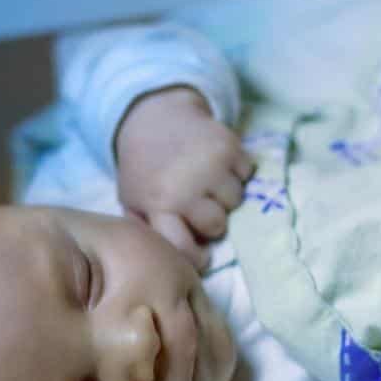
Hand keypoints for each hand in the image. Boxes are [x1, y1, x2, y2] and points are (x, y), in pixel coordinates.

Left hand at [113, 86, 254, 266]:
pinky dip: (238, 171)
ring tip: (209, 184)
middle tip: (202, 209)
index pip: (184, 248)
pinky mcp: (229, 144)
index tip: (204, 257)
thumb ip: (148, 231)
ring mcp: (209, 165)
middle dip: (212, 223)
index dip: (197, 259)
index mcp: (158, 205)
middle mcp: (185, 187)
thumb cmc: (144, 169)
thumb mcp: (132, 201)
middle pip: (217, 226)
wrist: (152, 117)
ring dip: (227, 196)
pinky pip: (247, 173)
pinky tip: (218, 165)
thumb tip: (174, 262)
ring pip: (236, 201)